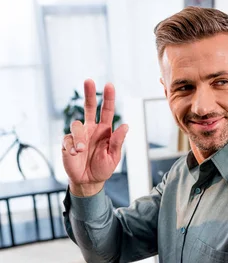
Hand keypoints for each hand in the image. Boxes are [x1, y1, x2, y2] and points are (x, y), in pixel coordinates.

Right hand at [62, 79, 128, 196]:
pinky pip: (67, 139)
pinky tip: (75, 154)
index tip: (109, 85)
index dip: (108, 98)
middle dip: (89, 94)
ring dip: (79, 137)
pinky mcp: (67, 143)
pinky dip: (71, 146)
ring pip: (76, 125)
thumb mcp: (113, 157)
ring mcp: (79, 135)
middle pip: (89, 107)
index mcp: (104, 131)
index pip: (107, 111)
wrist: (88, 182)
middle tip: (89, 81)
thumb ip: (117, 142)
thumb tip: (125, 125)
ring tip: (82, 151)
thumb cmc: (103, 168)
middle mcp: (91, 129)